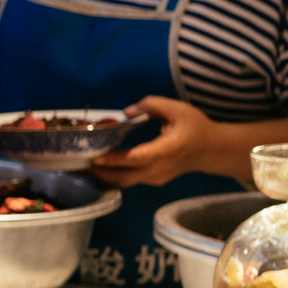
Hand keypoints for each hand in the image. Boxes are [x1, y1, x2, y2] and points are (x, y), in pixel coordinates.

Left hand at [92, 96, 216, 189]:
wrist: (212, 150)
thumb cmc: (195, 127)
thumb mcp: (177, 109)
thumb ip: (151, 105)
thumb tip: (126, 111)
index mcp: (166, 150)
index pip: (137, 158)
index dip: (115, 160)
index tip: (95, 158)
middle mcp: (159, 168)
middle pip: (124, 177)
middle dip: (98, 173)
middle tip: (75, 164)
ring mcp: (156, 178)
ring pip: (125, 182)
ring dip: (102, 176)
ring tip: (80, 166)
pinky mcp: (153, 180)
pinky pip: (129, 181)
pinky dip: (111, 176)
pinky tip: (97, 167)